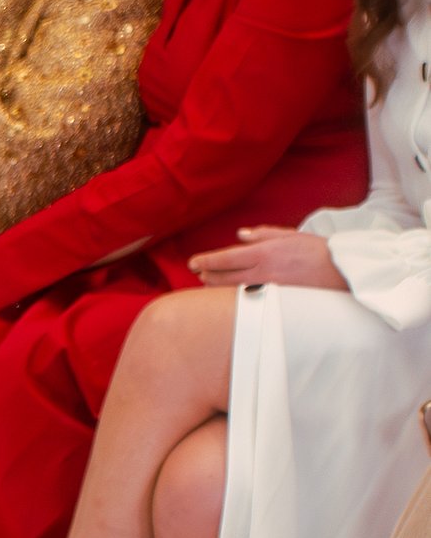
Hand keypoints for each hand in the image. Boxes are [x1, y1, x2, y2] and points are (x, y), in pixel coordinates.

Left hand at [188, 228, 352, 290]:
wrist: (344, 272)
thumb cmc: (318, 250)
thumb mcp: (290, 235)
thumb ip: (262, 234)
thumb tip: (240, 235)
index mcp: (265, 253)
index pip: (226, 258)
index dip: (206, 261)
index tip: (193, 263)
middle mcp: (264, 272)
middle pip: (225, 277)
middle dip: (208, 275)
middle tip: (198, 273)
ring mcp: (270, 290)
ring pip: (234, 291)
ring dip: (218, 288)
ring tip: (209, 283)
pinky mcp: (278, 303)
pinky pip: (250, 300)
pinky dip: (237, 298)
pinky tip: (230, 297)